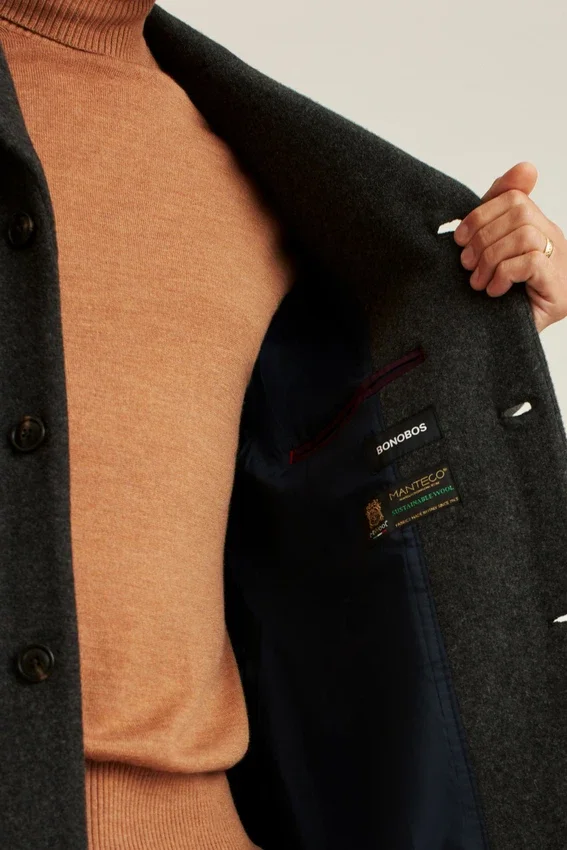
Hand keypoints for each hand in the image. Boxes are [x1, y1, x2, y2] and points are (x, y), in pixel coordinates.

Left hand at [453, 161, 566, 332]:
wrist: (507, 344)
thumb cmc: (497, 299)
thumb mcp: (489, 253)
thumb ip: (496, 214)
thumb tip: (526, 167)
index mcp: (536, 227)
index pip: (513, 197)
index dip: (481, 213)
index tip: (459, 238)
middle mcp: (553, 239)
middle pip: (519, 212)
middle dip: (483, 238)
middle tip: (467, 265)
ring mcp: (560, 263)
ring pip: (524, 235)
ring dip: (492, 259)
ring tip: (479, 282)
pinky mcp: (557, 287)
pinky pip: (531, 262)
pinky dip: (505, 274)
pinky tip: (495, 291)